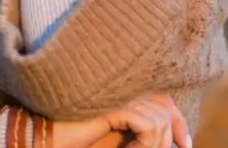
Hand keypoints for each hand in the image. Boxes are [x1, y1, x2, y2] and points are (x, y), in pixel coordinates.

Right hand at [51, 94, 190, 147]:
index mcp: (121, 90)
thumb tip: (169, 142)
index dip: (177, 121)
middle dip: (173, 133)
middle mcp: (120, 86)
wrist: (42, 136)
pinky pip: (145, 124)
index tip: (184, 144)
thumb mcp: (116, 137)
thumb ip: (137, 133)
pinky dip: (146, 143)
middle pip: (164, 105)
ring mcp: (114, 92)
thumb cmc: (74, 138)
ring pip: (157, 118)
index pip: (161, 98)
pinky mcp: (109, 104)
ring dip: (155, 144)